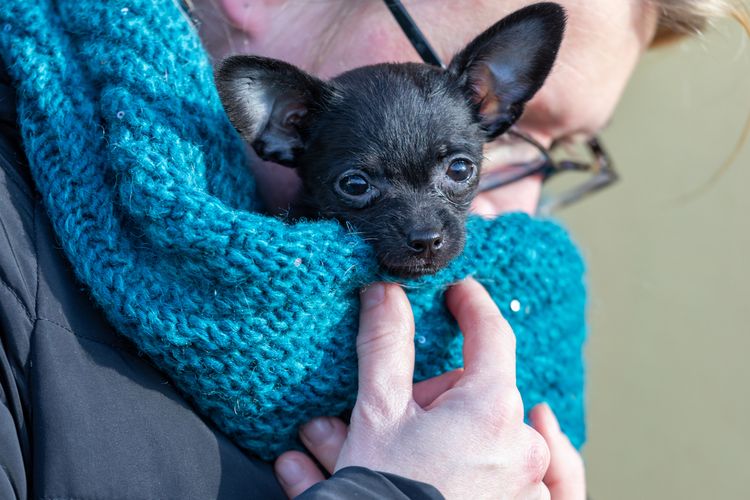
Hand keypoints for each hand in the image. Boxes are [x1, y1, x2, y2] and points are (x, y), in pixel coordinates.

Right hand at [275, 278, 583, 498]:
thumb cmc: (386, 494)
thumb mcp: (377, 412)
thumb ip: (386, 346)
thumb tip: (385, 294)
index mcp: (491, 409)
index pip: (491, 335)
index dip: (472, 305)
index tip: (459, 292)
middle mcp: (523, 446)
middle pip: (480, 393)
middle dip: (436, 396)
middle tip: (394, 416)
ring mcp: (531, 485)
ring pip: (497, 433)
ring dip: (458, 429)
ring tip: (416, 438)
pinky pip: (547, 478)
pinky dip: (527, 459)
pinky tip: (511, 439)